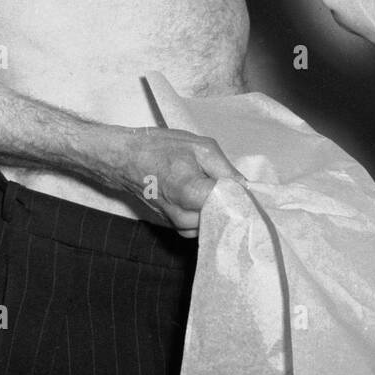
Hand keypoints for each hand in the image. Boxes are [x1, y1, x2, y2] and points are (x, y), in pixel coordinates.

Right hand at [120, 127, 243, 238]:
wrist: (126, 159)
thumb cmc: (162, 149)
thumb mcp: (201, 148)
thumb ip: (227, 170)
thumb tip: (246, 188)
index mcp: (191, 192)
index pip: (231, 204)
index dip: (242, 195)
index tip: (248, 188)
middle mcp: (183, 216)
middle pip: (223, 217)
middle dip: (230, 202)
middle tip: (229, 183)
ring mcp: (177, 225)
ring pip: (213, 224)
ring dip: (218, 208)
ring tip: (209, 186)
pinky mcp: (174, 227)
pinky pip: (200, 226)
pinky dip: (206, 214)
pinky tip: (201, 197)